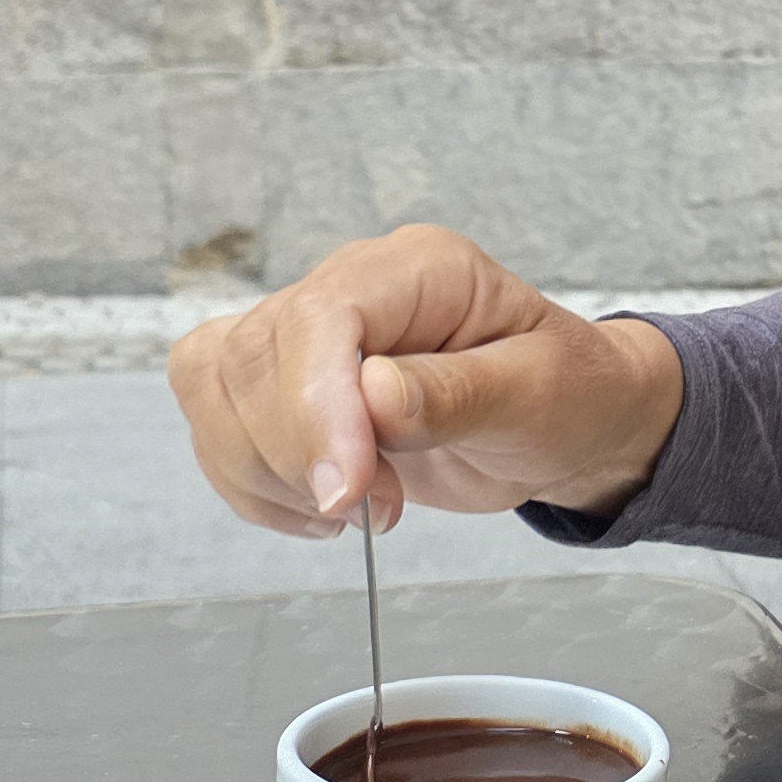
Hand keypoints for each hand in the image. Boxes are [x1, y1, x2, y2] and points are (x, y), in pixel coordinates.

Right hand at [167, 225, 684, 537]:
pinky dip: (256, 488)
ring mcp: (309, 340)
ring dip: (269, 473)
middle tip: (375, 504)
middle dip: (296, 453)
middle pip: (250, 357)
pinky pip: (219, 429)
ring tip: (359, 506)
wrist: (566, 422)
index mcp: (417, 270)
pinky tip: (323, 511)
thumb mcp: (538, 394)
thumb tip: (374, 395)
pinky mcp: (284, 390)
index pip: (320, 316)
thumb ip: (458, 393)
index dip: (314, 405)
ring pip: (215, 390)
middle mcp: (349, 290)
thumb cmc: (566, 393)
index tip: (345, 487)